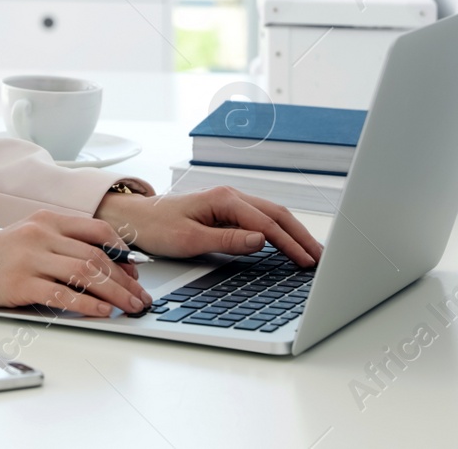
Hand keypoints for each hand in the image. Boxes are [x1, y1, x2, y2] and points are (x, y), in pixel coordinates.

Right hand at [0, 210, 154, 315]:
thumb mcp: (27, 238)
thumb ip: (59, 244)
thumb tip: (102, 266)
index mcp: (45, 219)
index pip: (96, 230)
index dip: (122, 252)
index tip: (136, 272)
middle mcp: (40, 234)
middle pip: (96, 256)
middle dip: (125, 280)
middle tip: (141, 298)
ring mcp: (29, 258)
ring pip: (85, 273)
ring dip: (115, 293)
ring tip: (131, 308)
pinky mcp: (19, 284)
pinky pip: (62, 294)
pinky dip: (87, 305)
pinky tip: (102, 313)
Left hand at [94, 186, 324, 266]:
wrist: (136, 218)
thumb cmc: (158, 227)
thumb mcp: (190, 239)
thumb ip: (228, 239)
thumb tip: (262, 240)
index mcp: (224, 199)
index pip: (266, 223)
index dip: (289, 244)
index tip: (306, 261)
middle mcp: (231, 195)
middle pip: (277, 214)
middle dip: (301, 236)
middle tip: (321, 259)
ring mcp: (230, 201)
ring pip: (271, 214)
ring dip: (293, 232)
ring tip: (312, 252)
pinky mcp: (227, 210)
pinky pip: (261, 218)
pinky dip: (279, 230)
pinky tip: (289, 242)